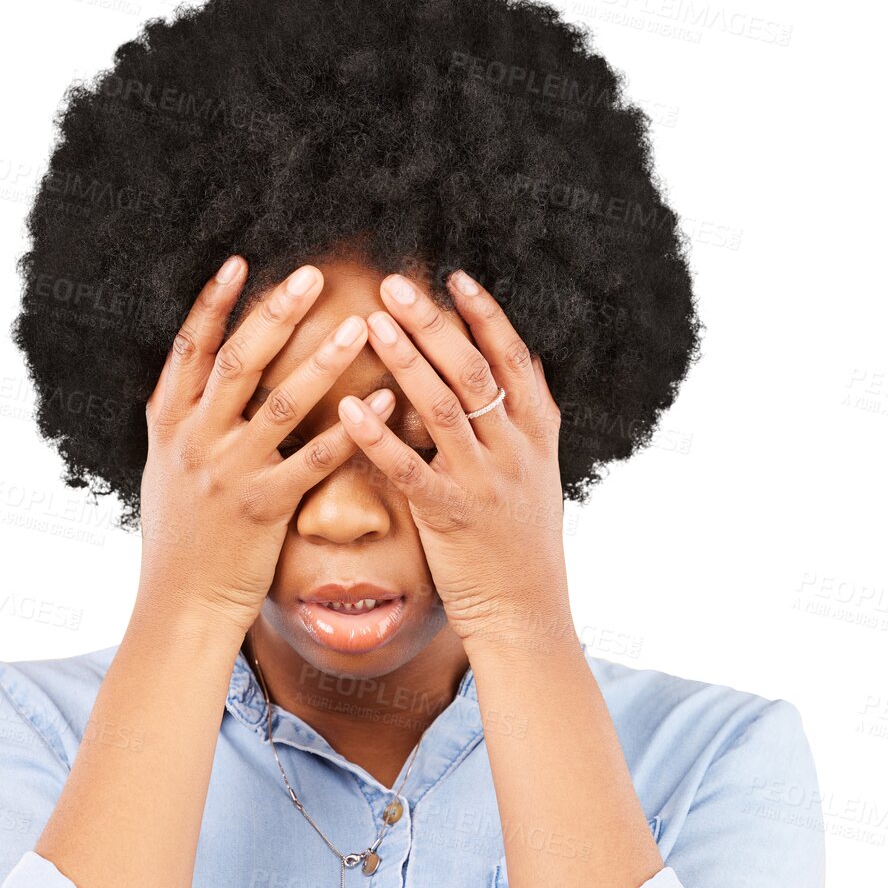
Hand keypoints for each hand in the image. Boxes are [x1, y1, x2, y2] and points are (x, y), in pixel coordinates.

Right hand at [137, 256, 394, 636]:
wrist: (181, 601)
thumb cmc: (180, 535)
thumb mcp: (165, 466)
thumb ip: (184, 416)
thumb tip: (198, 365)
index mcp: (168, 423)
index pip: (189, 348)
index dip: (213, 302)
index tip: (242, 262)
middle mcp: (195, 441)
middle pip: (238, 362)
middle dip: (277, 313)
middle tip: (313, 275)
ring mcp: (229, 473)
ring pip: (281, 404)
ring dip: (324, 361)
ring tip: (363, 326)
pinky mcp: (264, 507)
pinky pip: (315, 460)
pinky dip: (354, 429)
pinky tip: (387, 401)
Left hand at [336, 269, 571, 649]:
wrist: (525, 612)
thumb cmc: (519, 541)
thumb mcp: (537, 472)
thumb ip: (524, 419)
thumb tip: (519, 362)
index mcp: (536, 432)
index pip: (512, 358)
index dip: (484, 315)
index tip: (453, 276)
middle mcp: (515, 450)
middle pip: (474, 371)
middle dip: (434, 323)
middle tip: (396, 283)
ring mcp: (485, 482)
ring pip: (444, 409)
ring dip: (407, 361)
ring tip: (373, 323)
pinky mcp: (452, 517)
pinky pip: (411, 469)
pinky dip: (379, 436)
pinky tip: (350, 407)